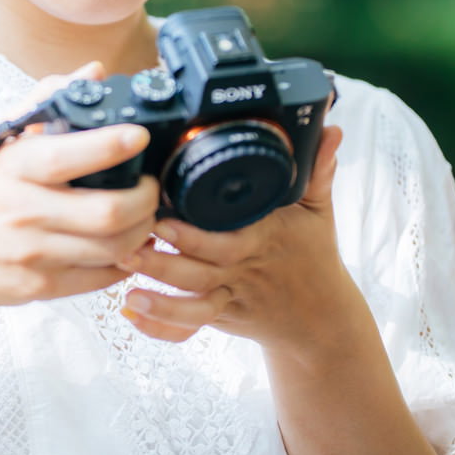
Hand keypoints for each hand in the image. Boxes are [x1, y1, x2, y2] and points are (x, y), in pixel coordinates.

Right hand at [0, 63, 159, 316]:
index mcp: (16, 168)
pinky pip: (100, 277)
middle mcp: (23, 210)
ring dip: (142, 233)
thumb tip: (94, 72)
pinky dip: (123, 263)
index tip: (139, 136)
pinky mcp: (40, 286)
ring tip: (145, 218)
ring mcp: (32, 252)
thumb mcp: (5, 146)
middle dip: (145, 200)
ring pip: (112, 248)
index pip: (68, 155)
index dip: (110, 145)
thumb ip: (48, 104)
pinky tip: (126, 248)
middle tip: (151, 188)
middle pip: (107, 211)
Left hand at [118, 125, 351, 352]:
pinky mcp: (219, 316)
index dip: (194, 234)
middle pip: (201, 271)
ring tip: (123, 276)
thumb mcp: (319, 211)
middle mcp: (241, 270)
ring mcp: (229, 296)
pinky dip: (160, 325)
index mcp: (262, 240)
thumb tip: (330, 128)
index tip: (161, 219)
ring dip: (157, 294)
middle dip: (164, 262)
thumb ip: (318, 169)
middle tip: (127, 245)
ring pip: (192, 302)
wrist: (322, 320)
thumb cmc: (314, 257)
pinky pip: (189, 325)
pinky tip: (130, 315)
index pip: (228, 237)